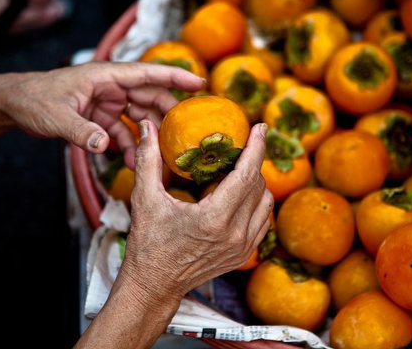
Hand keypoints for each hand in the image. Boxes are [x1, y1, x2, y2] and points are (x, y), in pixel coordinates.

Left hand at [1, 61, 203, 168]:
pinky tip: (133, 161)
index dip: (174, 76)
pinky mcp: (101, 119)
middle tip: (185, 132)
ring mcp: (108, 103)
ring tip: (160, 155)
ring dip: (149, 135)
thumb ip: (81, 132)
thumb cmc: (32, 100)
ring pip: (139, 117)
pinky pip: (123, 132)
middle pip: (149, 97)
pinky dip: (129, 146)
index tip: (199, 81)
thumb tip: (106, 146)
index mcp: (104, 76)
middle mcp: (111, 87)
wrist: (13, 105)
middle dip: (167, 114)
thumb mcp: (55, 117)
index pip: (146, 73)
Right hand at [117, 120, 273, 300]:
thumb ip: (148, 160)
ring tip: (238, 169)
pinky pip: (262, 220)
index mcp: (214, 219)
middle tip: (240, 146)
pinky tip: (240, 194)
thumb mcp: (145, 199)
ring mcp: (242, 247)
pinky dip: (257, 202)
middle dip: (252, 161)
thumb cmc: (148, 244)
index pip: (246, 175)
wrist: (155, 285)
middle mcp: (235, 234)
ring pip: (265, 202)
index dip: (256, 148)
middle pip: (258, 185)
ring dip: (256, 182)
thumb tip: (147, 126)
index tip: (260, 127)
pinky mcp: (244, 254)